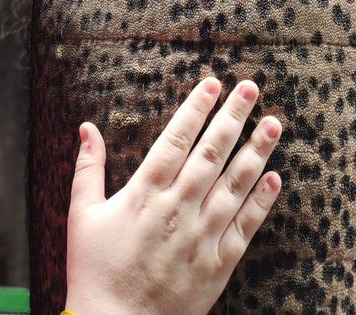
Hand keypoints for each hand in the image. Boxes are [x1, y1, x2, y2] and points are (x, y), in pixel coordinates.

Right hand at [65, 77, 281, 314]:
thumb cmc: (94, 272)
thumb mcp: (81, 216)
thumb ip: (88, 168)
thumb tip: (86, 127)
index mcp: (145, 193)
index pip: (176, 139)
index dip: (196, 108)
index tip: (213, 83)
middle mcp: (177, 209)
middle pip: (212, 153)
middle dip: (233, 116)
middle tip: (252, 88)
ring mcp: (201, 237)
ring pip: (235, 184)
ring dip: (256, 151)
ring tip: (273, 123)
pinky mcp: (217, 264)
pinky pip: (245, 227)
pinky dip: (261, 201)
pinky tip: (275, 178)